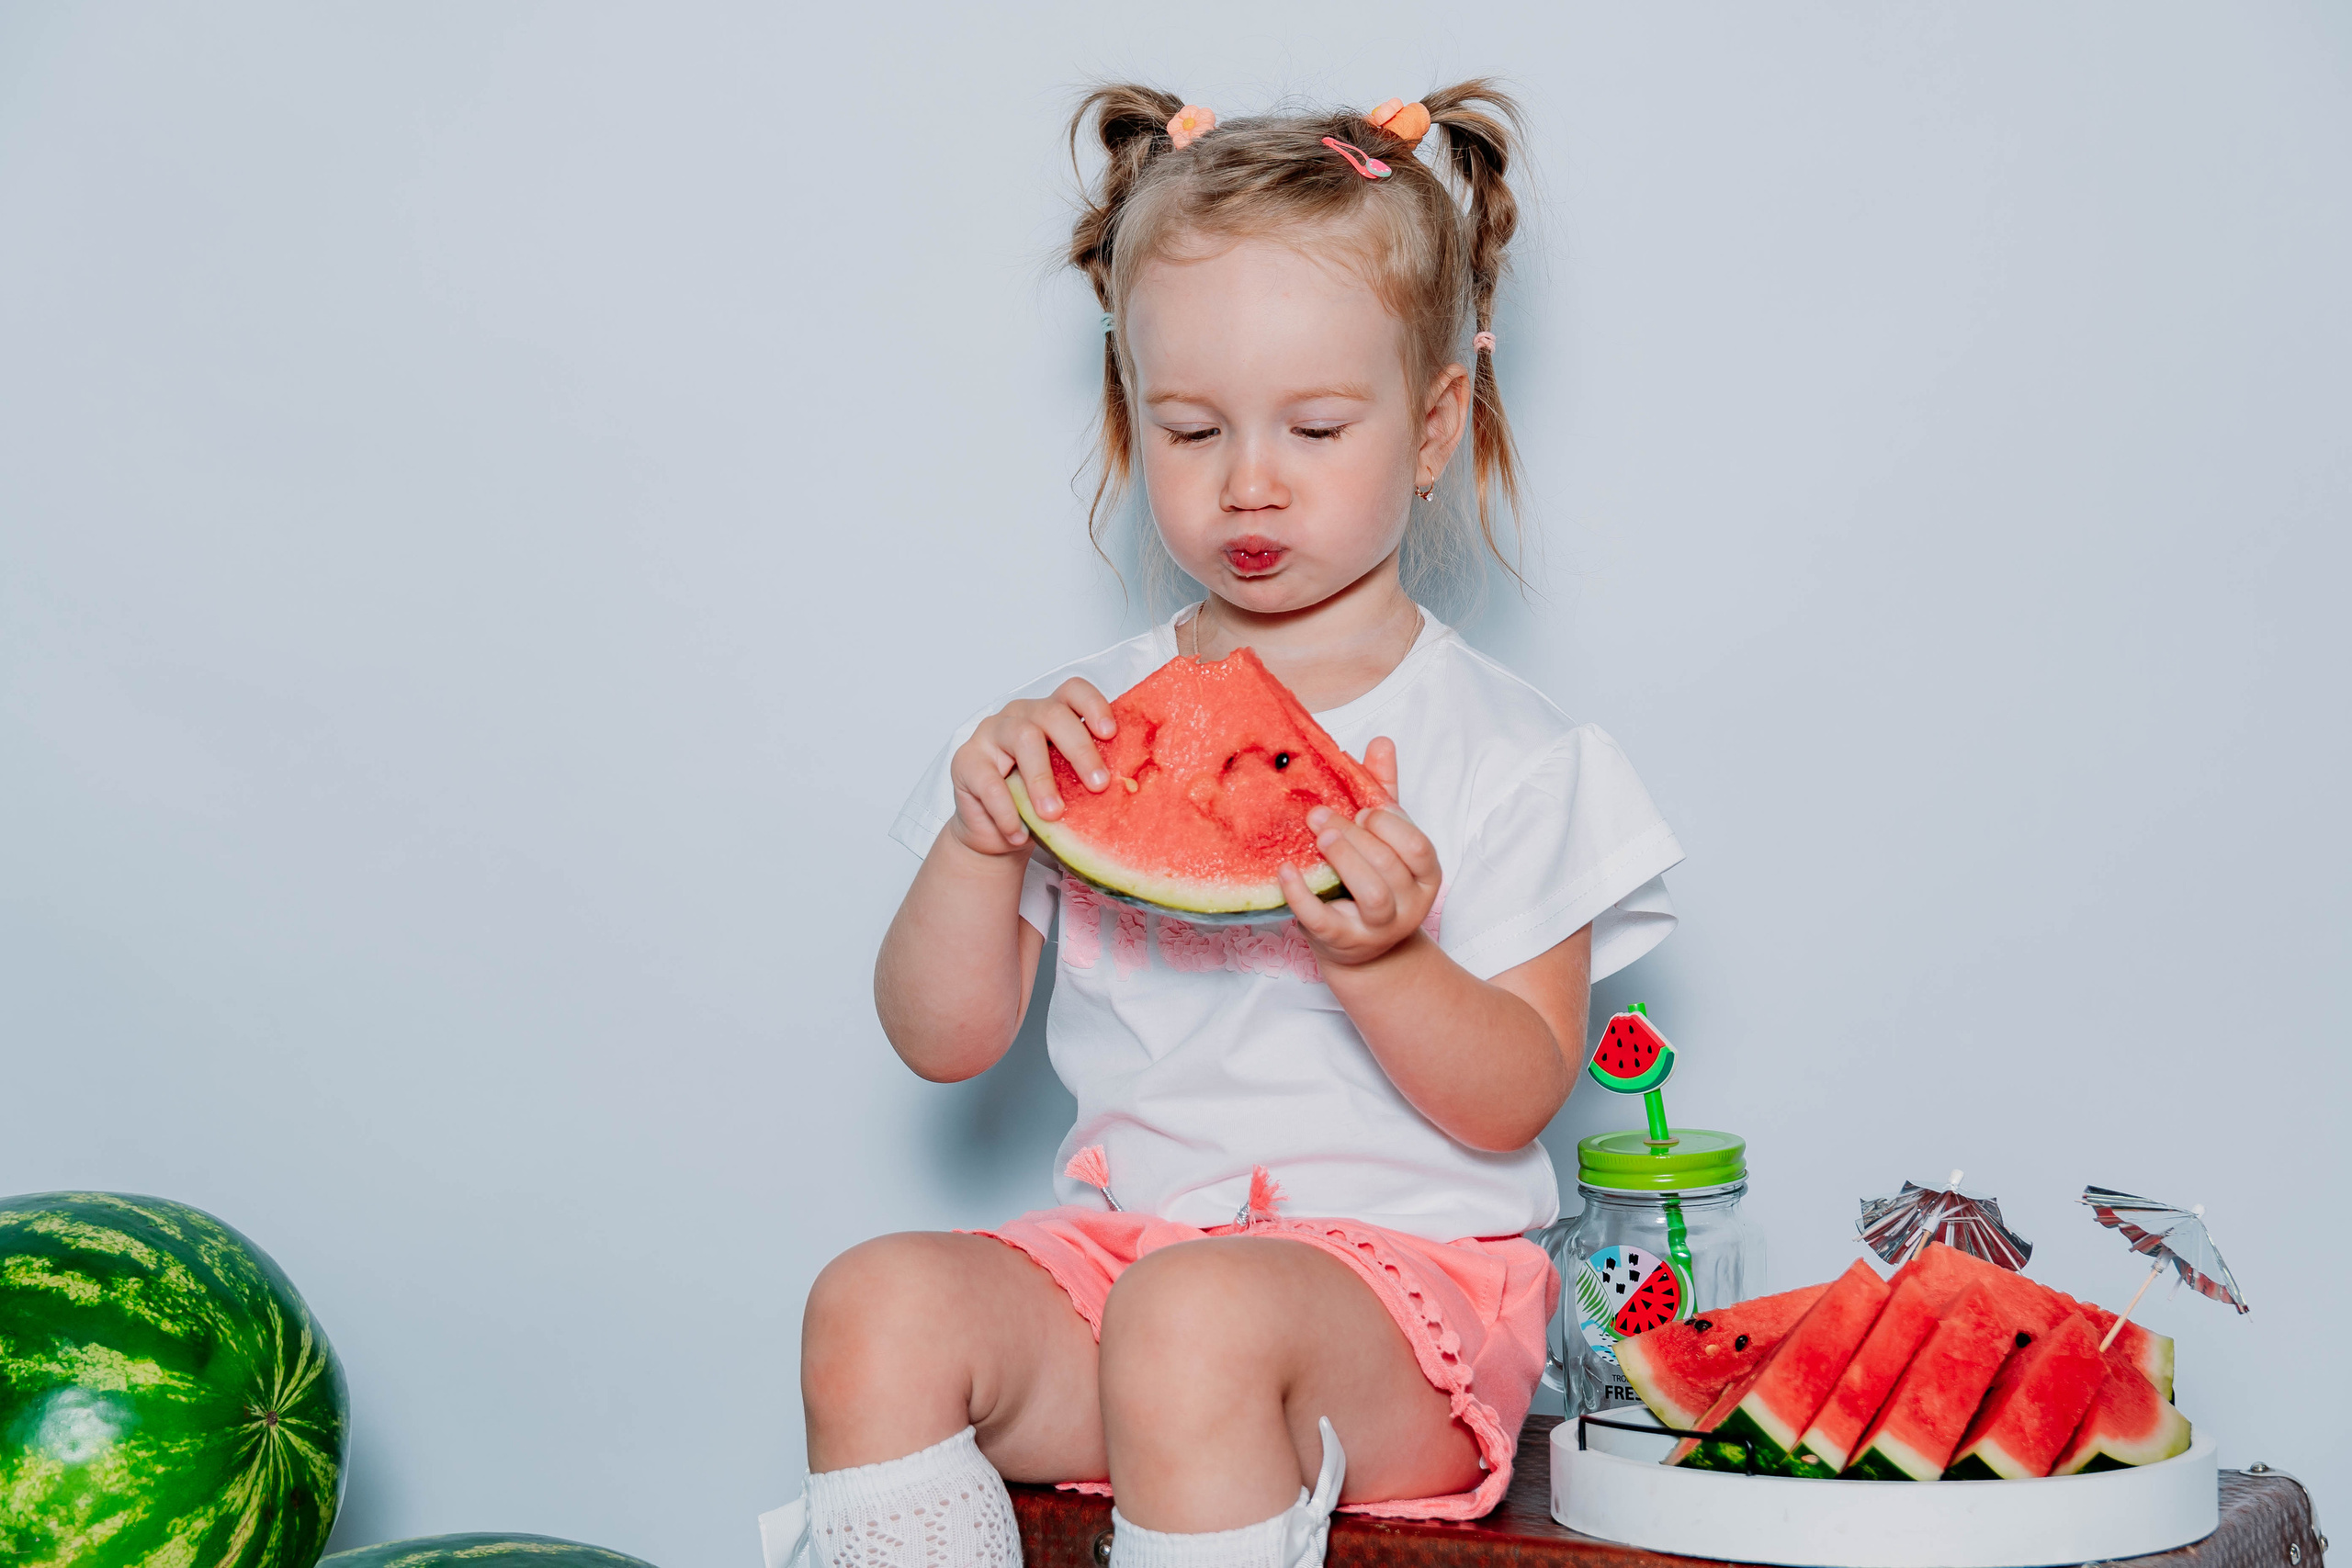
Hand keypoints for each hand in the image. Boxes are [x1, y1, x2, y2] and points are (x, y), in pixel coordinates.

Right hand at [947, 679, 1116, 854]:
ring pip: (1022, 739)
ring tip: (1054, 814)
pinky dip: (1007, 810)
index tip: (1111, 734)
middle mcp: (1020, 716)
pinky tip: (1019, 833)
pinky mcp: (965, 761)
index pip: (1073, 692)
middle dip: (1080, 749)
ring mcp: (990, 734)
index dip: (1093, 706)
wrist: (996, 834)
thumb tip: (1126, 787)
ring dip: (1042, 780)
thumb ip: (1084, 776)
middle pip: (1052, 715)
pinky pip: (989, 780)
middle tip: (1098, 785)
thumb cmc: (1036, 804)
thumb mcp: (1066, 787)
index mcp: (1049, 714)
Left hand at [1278, 737, 1440, 969]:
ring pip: (1373, 894)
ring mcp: (1379, 929)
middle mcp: (1409, 905)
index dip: (1390, 825)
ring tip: (1318, 837)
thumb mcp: (1383, 841)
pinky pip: (1324, 920)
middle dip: (1355, 835)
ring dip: (1344, 859)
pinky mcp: (1343, 943)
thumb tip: (1381, 743)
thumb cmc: (1372, 883)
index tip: (1363, 811)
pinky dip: (1303, 894)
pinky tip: (1285, 870)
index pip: (1419, 847)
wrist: (1363, 952)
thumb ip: (1383, 793)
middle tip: (1320, 815)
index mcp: (1425, 877)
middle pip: (1390, 866)